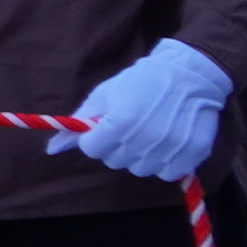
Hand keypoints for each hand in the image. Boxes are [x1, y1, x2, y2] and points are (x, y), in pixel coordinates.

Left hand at [50, 35, 232, 180]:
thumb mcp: (104, 95)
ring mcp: (172, 147)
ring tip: (148, 134)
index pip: (91, 149)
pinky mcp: (194, 153)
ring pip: (140, 169)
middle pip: (114, 161)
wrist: (189, 74)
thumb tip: (51, 149)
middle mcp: (146, 138)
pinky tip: (166, 143)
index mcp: (121, 121)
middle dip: (115, 147)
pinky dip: (165, 163)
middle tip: (128, 127)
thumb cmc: (140, 81)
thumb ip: (77, 124)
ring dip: (139, 156)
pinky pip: (168, 173)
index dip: (94, 139)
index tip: (103, 128)